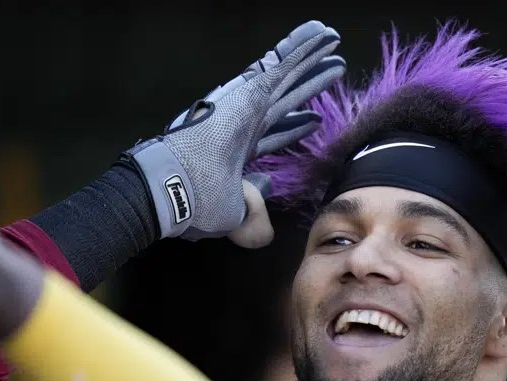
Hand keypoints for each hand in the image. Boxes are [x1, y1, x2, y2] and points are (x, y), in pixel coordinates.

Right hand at [125, 20, 344, 242]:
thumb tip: (267, 190)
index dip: (294, 128)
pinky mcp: (251, 92)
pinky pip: (286, 66)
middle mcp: (244, 123)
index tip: (314, 121)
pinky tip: (325, 36)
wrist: (175, 188)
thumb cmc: (196, 205)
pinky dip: (305, 49)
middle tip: (330, 72)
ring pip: (288, 76)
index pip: (273, 135)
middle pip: (285, 100)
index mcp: (238, 152)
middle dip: (307, 87)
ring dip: (310, 59)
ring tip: (331, 42)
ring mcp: (247, 105)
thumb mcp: (233, 217)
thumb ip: (255, 212)